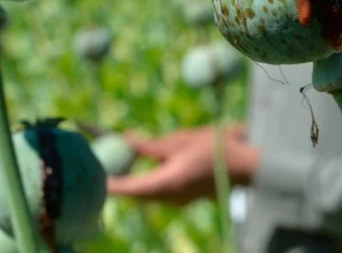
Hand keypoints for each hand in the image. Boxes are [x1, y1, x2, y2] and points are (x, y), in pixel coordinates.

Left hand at [106, 124, 258, 205]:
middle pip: (135, 194)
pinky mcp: (184, 198)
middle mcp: (170, 198)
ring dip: (133, 182)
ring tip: (121, 164)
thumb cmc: (217, 148)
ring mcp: (178, 201)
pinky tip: (145, 167)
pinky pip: (159, 192)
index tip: (94, 175)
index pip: (129, 189)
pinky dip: (147, 181)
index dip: (110, 183)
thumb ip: (152, 145)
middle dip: (119, 182)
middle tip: (105, 164)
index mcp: (167, 183)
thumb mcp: (181, 140)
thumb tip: (126, 140)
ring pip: (147, 194)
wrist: (246, 165)